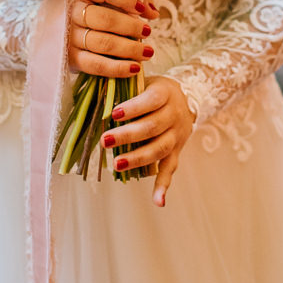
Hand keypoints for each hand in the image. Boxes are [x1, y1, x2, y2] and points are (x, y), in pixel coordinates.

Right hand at [68, 0, 159, 77]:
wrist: (67, 24)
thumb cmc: (97, 5)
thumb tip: (152, 12)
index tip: (141, 9)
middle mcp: (72, 11)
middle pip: (104, 19)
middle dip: (130, 27)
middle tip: (148, 31)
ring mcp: (70, 35)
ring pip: (102, 43)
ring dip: (129, 49)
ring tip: (147, 52)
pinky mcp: (71, 57)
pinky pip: (95, 65)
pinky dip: (117, 68)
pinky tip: (134, 68)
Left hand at [100, 76, 193, 207]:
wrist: (187, 98)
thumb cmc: (153, 90)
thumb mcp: (143, 81)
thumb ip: (123, 86)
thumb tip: (95, 89)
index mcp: (165, 93)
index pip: (151, 100)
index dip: (133, 108)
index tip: (113, 114)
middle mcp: (174, 115)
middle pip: (152, 127)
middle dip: (128, 136)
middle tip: (105, 140)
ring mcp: (176, 135)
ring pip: (159, 149)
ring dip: (138, 159)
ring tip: (116, 164)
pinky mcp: (177, 151)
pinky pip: (170, 169)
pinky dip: (163, 186)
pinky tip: (157, 201)